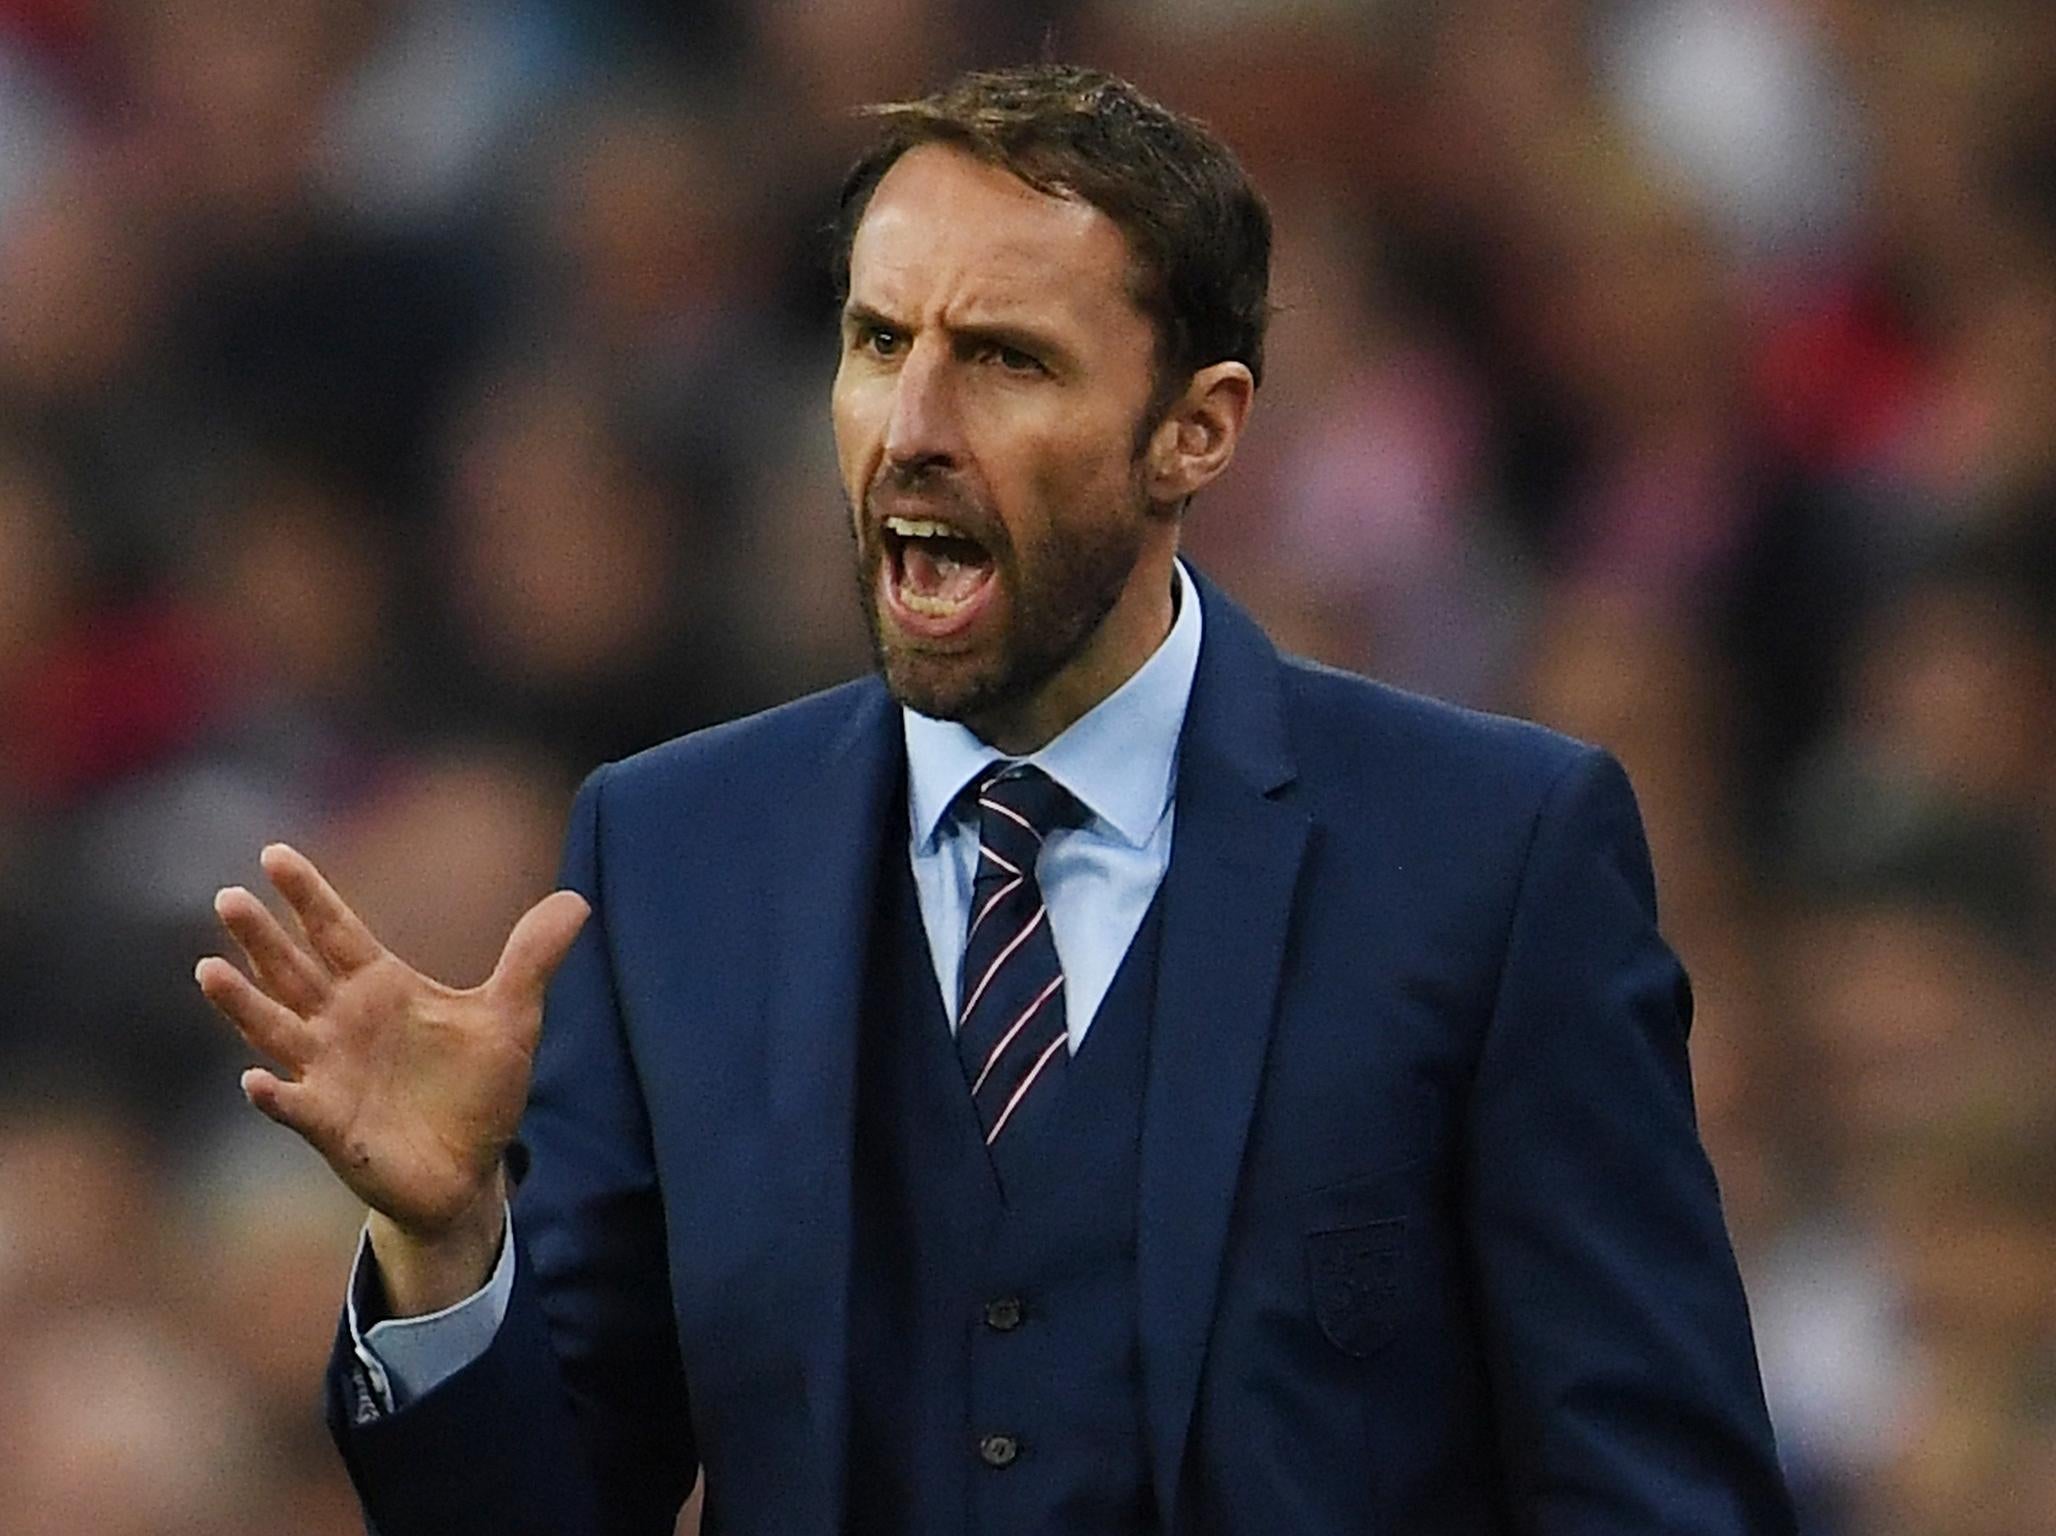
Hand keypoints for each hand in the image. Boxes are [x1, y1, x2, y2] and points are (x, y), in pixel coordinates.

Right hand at [196, 843, 587, 1309]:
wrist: (469, 1171)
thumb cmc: (478, 1090)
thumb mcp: (512, 1017)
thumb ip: (533, 958)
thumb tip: (578, 899)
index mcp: (380, 988)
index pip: (336, 931)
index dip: (307, 895)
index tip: (274, 854)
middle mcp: (343, 1024)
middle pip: (292, 971)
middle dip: (260, 938)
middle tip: (228, 898)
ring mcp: (329, 1074)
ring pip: (275, 1030)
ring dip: (243, 1005)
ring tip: (208, 971)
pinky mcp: (331, 1126)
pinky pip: (295, 1106)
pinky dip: (275, 1095)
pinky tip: (255, 1081)